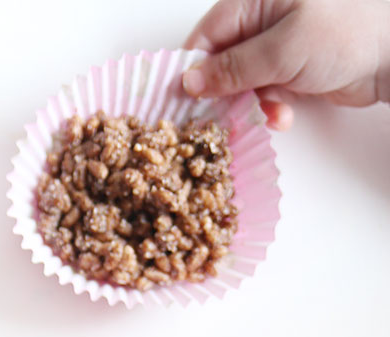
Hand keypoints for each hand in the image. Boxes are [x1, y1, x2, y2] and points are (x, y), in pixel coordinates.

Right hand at [182, 0, 389, 128]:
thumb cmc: (347, 33)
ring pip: (240, 84)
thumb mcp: (284, 49)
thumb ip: (235, 67)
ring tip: (268, 116)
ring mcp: (276, 45)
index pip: (207, 36)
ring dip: (249, 107)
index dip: (192, 70)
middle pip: (220, 62)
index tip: (182, 104)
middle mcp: (262, 19)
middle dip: (223, 94)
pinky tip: (282, 117)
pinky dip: (268, 109)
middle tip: (220, 123)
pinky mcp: (289, 69)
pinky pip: (263, 93)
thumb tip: (191, 81)